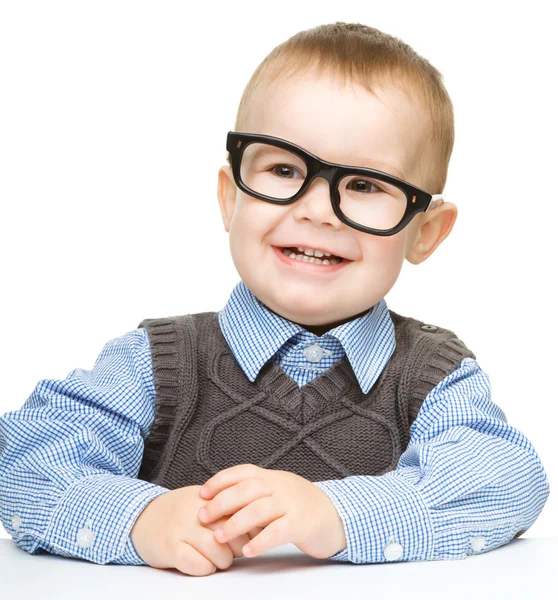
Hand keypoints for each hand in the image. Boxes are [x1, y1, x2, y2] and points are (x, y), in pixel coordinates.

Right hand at [130, 484, 259, 576]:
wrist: (141, 517)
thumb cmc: (179, 514)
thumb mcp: (203, 503)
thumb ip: (227, 510)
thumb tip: (256, 527)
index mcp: (209, 498)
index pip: (241, 513)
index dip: (249, 530)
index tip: (247, 537)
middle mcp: (197, 511)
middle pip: (233, 532)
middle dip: (238, 548)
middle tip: (232, 552)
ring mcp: (183, 528)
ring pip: (218, 551)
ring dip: (223, 561)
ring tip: (219, 560)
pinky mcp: (170, 547)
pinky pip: (197, 564)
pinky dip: (205, 569)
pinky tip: (202, 564)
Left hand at [197, 464, 346, 558]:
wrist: (335, 515)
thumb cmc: (300, 506)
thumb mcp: (278, 490)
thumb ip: (255, 492)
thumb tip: (220, 498)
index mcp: (272, 477)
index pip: (242, 472)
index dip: (220, 481)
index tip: (201, 494)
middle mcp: (280, 486)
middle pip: (246, 490)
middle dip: (221, 503)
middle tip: (203, 517)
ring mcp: (292, 503)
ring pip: (259, 510)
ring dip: (236, 523)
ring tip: (219, 537)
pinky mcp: (302, 523)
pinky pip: (278, 532)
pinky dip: (261, 541)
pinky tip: (248, 551)